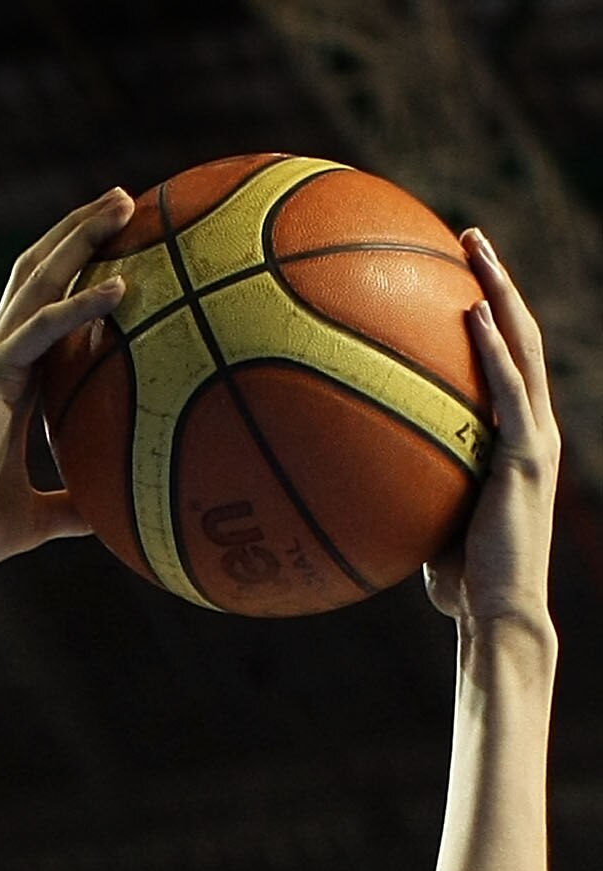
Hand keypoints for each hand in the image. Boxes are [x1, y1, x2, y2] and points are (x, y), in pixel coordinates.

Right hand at [0, 191, 130, 568]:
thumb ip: (70, 509)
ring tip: (124, 204)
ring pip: (41, 279)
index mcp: (8, 381)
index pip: (45, 309)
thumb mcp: (34, 518)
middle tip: (125, 200)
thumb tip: (111, 519)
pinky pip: (44, 327)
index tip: (116, 245)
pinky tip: (121, 286)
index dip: (74, 271)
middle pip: (41, 273)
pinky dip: (81, 303)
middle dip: (80, 230)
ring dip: (81, 236)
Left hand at [428, 235, 558, 634]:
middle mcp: (533, 429)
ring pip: (524, 347)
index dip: (488, 315)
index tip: (454, 277)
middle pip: (519, 336)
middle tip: (467, 237)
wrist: (498, 614)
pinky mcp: (529, 458)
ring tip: (473, 247)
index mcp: (514, 440)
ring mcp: (536, 440)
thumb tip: (353, 477)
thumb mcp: (427, 524)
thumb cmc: (461, 584)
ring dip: (500, 291)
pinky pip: (510, 391)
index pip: (505, 362)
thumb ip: (407, 490)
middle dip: (496, 281)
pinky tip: (473, 313)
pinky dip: (494, 349)